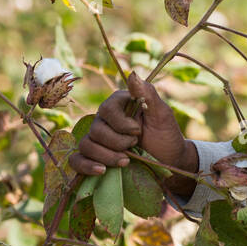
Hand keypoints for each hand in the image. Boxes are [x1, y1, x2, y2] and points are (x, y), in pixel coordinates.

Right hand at [69, 72, 197, 196]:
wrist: (169, 162)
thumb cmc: (166, 135)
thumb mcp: (162, 115)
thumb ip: (148, 94)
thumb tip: (133, 74)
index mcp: (119, 105)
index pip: (106, 109)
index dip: (120, 123)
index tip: (138, 131)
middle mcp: (105, 120)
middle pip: (96, 129)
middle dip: (117, 142)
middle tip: (134, 146)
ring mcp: (98, 139)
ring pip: (86, 145)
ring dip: (106, 156)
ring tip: (126, 162)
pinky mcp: (95, 157)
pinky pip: (77, 160)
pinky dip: (86, 166)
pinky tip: (102, 171)